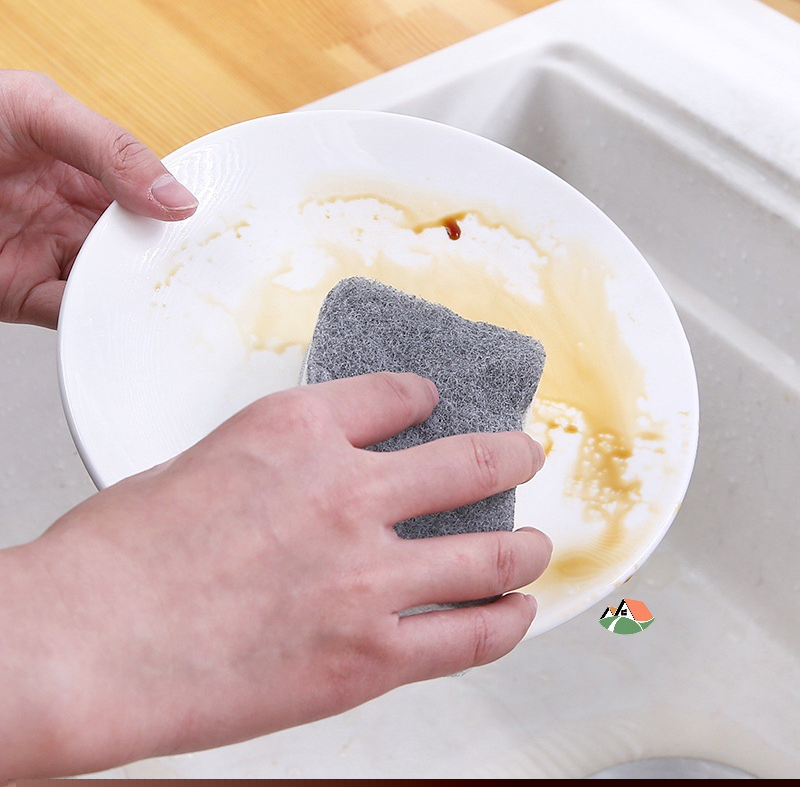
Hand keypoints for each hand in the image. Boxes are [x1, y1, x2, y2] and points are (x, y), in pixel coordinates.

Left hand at [0, 69, 196, 327]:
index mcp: (88, 168)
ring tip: (165, 294)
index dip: (183, 213)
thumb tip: (176, 197)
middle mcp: (74, 215)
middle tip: (200, 270)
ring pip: (113, 284)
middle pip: (139, 247)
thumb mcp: (37, 111)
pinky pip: (72, 312)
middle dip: (167, 259)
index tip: (213, 229)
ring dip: (136, 291)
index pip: (152, 196)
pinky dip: (95, 318)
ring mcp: (51, 255)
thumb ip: (111, 149)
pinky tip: (115, 309)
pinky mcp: (24, 294)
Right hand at [0, 373, 549, 777]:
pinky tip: (516, 614)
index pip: (394, 394)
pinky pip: (471, 636)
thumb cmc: (117, 558)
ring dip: (525, 546)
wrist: (83, 644)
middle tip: (523, 457)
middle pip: (468, 462)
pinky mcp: (369, 656)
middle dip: (509, 456)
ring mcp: (367, 576)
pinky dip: (505, 622)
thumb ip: (275, 470)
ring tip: (536, 546)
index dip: (422, 397)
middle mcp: (347, 492)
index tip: (434, 404)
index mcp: (297, 429)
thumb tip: (308, 486)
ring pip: (490, 552)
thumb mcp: (201, 465)